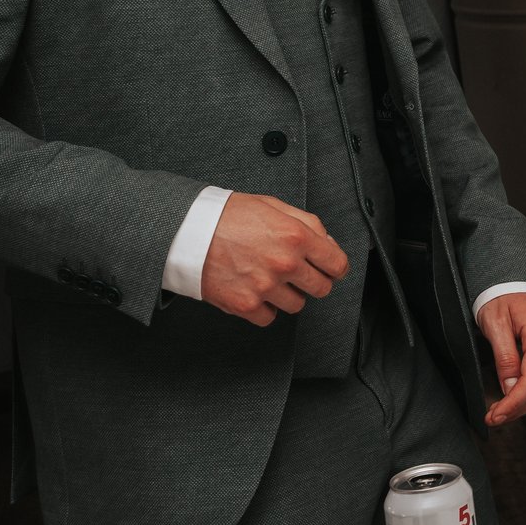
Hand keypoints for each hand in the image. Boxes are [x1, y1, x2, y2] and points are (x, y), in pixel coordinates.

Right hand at [200, 195, 349, 324]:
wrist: (188, 231)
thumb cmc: (228, 216)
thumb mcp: (274, 206)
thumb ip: (308, 224)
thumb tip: (328, 244)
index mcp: (296, 236)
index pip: (337, 265)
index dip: (334, 267)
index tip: (329, 269)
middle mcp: (285, 264)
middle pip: (321, 288)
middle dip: (313, 281)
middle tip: (297, 274)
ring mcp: (266, 287)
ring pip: (296, 305)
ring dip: (287, 295)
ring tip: (269, 278)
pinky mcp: (245, 305)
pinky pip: (269, 318)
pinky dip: (264, 308)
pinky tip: (255, 291)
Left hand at [479, 294, 525, 426]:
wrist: (515, 280)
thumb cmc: (503, 296)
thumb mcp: (495, 322)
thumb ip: (504, 356)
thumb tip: (509, 387)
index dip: (513, 403)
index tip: (495, 415)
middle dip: (519, 409)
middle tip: (495, 417)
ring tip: (502, 411)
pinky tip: (516, 398)